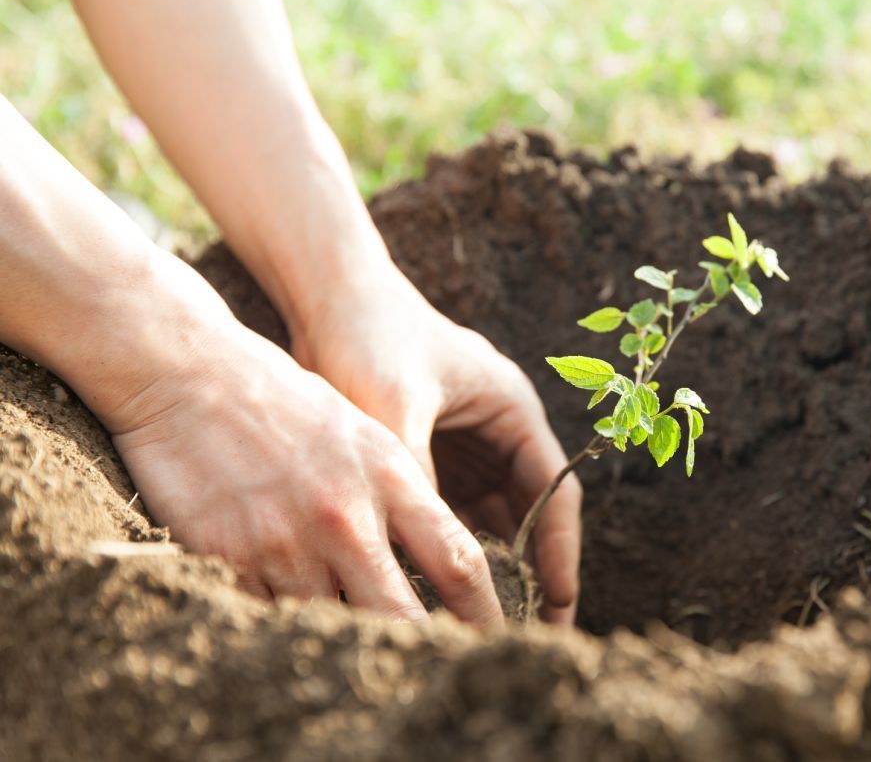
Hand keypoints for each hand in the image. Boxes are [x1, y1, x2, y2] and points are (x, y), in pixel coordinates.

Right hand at [106, 315, 504, 628]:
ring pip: (333, 628)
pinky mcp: (229, 559)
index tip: (499, 639)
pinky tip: (290, 624)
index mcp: (392, 480)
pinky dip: (285, 630)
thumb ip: (403, 500)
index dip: (485, 614)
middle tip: (436, 670)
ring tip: (355, 649)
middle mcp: (347, 518)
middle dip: (425, 651)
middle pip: (403, 617)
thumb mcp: (368, 438)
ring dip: (346, 641)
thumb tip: (435, 565)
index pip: (460, 564)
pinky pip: (268, 622)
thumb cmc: (288, 404)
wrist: (195, 376)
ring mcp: (286, 543)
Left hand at [288, 261, 581, 624]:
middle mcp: (496, 430)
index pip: (556, 491)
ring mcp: (462, 443)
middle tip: (531, 634)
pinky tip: (434, 593)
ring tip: (485, 627)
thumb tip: (426, 554)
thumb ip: (415, 475)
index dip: (561, 551)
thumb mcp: (395, 406)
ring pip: (490, 519)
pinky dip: (447, 551)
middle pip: (530, 512)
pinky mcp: (425, 454)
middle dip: (532, 571)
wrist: (322, 293)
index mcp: (512, 410)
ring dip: (490, 566)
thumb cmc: (368, 336)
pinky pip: (448, 514)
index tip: (561, 605)